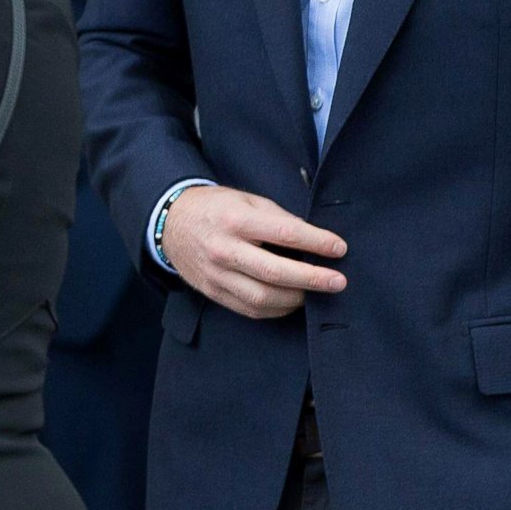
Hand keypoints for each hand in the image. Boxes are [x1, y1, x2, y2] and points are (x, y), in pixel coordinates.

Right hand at [162, 185, 346, 318]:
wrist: (171, 223)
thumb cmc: (216, 208)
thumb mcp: (247, 201)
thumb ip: (279, 219)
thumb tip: (315, 240)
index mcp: (235, 221)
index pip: (284, 234)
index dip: (317, 243)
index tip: (339, 248)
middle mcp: (224, 250)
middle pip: (275, 272)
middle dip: (312, 279)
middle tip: (338, 281)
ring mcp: (216, 275)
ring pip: (263, 297)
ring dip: (296, 299)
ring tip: (316, 293)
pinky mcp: (213, 292)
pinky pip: (250, 309)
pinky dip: (276, 309)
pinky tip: (291, 301)